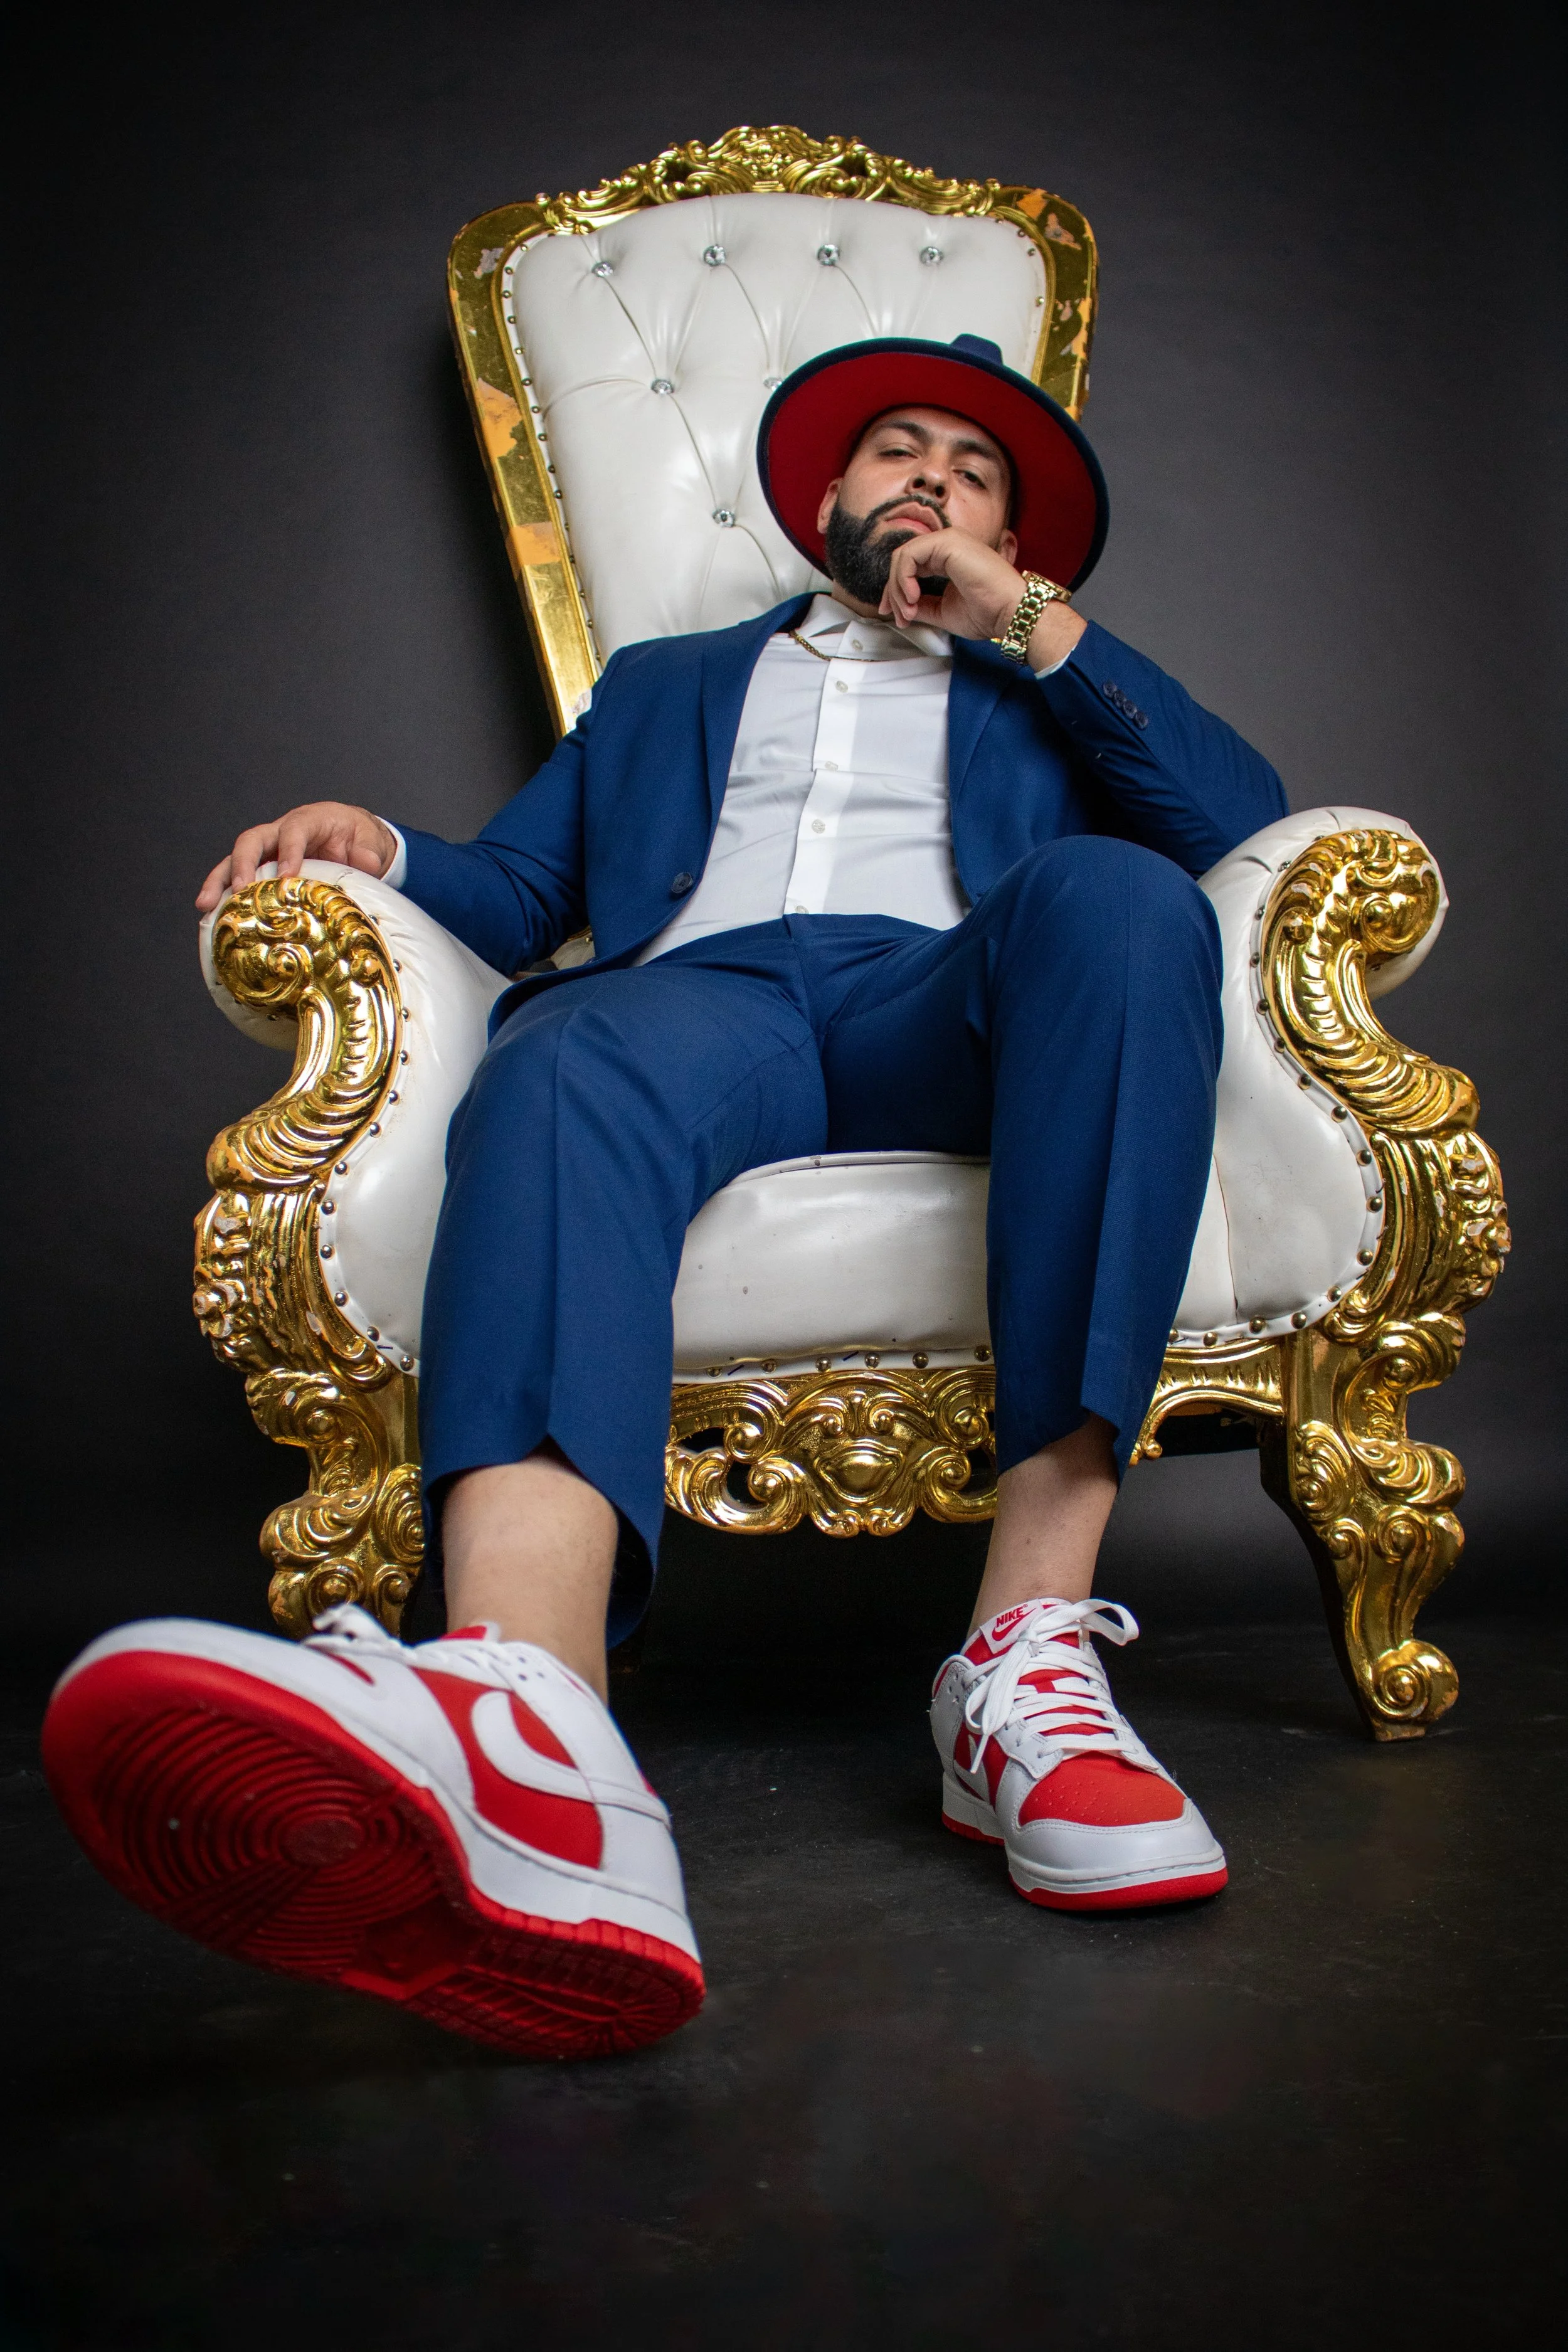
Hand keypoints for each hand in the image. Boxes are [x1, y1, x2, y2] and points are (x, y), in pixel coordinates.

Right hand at [196, 802, 397, 914]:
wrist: (352, 837)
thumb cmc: (357, 838)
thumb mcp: (370, 843)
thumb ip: (369, 853)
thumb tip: (366, 862)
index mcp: (308, 821)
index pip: (294, 831)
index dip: (288, 851)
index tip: (286, 876)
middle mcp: (280, 832)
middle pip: (252, 841)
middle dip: (242, 864)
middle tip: (238, 889)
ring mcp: (267, 851)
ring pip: (235, 859)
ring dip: (218, 881)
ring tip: (205, 905)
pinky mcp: (261, 868)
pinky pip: (237, 879)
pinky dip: (223, 895)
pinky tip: (213, 916)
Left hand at [881, 528, 1085, 667]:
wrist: (1011, 612)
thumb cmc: (989, 612)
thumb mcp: (944, 612)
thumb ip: (922, 606)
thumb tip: (902, 608)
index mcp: (949, 557)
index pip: (911, 566)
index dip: (896, 590)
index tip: (896, 615)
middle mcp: (948, 545)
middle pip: (903, 560)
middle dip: (894, 592)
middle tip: (900, 617)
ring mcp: (948, 540)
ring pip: (902, 557)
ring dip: (898, 589)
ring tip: (909, 611)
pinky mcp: (947, 543)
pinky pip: (908, 556)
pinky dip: (903, 579)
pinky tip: (913, 597)